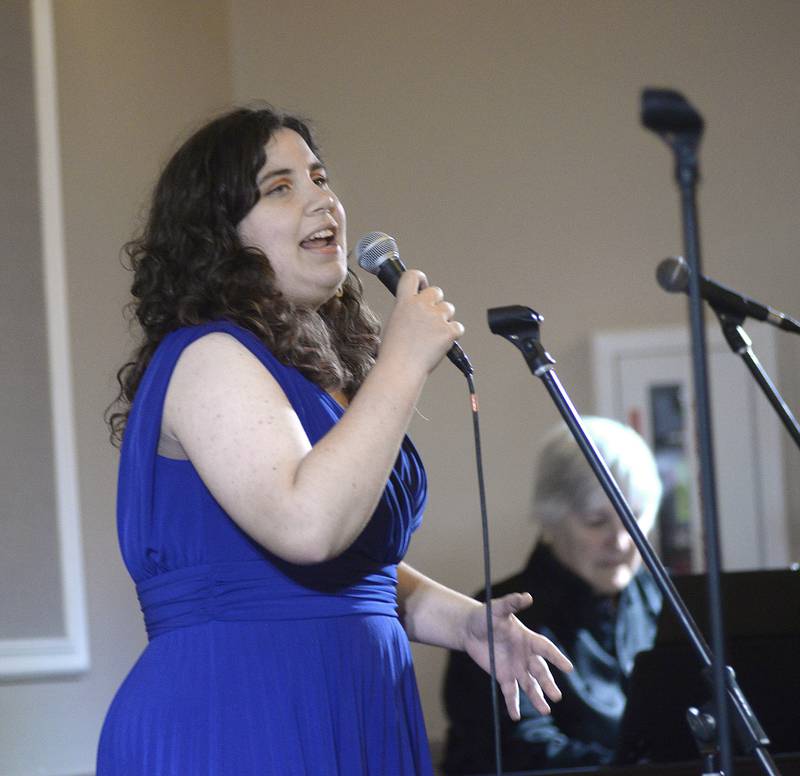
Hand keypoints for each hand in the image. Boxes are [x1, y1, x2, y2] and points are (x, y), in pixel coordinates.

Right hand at [379, 269, 463, 375]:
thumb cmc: (394, 353)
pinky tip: (440, 345)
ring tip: (431, 337)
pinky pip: (458, 327)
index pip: (413, 276)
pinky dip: (452, 335)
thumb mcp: (394, 323)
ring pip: (449, 309)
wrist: (400, 370)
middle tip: (430, 320)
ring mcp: (436, 318)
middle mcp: (421, 305)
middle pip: (437, 291)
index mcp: (404, 302)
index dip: (420, 279)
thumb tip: (419, 311)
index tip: (422, 286)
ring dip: (444, 320)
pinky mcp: (448, 331)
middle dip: (435, 303)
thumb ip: (407, 311)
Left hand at [462, 592, 572, 720]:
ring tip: (545, 711)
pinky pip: (511, 693)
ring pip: (530, 686)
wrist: (470, 629)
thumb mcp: (497, 609)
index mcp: (528, 639)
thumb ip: (511, 604)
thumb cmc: (486, 616)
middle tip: (556, 696)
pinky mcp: (504, 677)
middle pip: (540, 672)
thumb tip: (527, 596)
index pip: (546, 649)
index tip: (569, 668)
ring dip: (537, 698)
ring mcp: (516, 668)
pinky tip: (515, 716)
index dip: (557, 658)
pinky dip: (513, 704)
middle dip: (548, 684)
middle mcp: (525, 656)